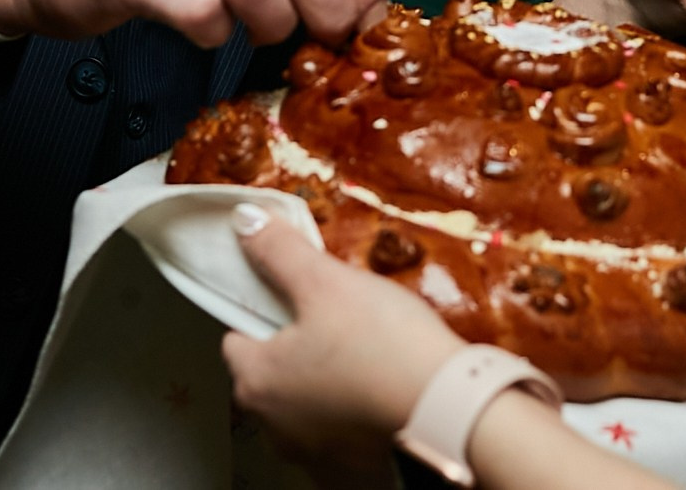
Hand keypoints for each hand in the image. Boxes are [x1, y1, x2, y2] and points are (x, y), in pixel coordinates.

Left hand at [222, 203, 466, 464]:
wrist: (448, 411)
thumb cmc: (382, 346)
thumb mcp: (326, 282)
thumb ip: (279, 252)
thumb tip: (243, 222)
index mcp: (255, 382)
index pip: (237, 338)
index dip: (266, 312)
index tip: (300, 299)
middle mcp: (273, 428)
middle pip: (272, 374)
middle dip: (298, 349)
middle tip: (339, 323)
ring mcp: (310, 456)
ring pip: (306, 406)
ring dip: (325, 385)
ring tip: (367, 357)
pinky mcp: (348, 473)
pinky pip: (339, 435)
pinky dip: (353, 415)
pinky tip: (381, 393)